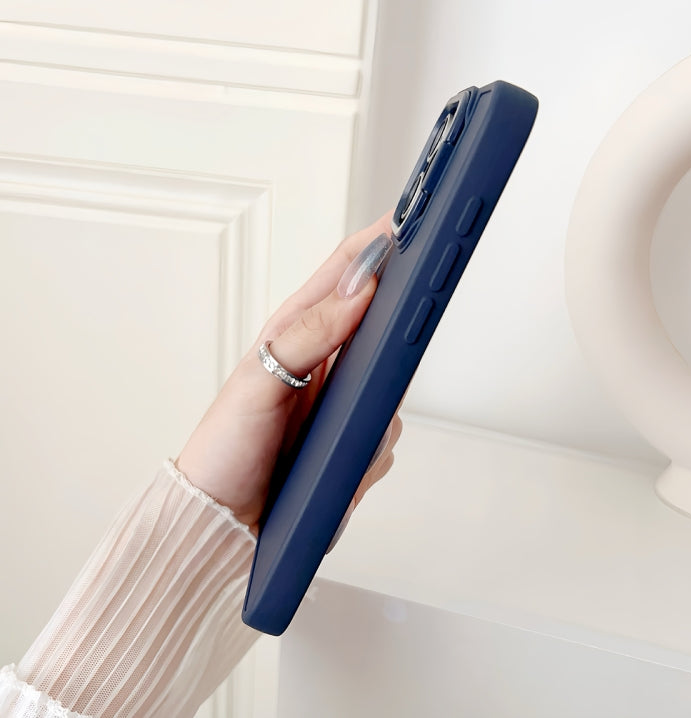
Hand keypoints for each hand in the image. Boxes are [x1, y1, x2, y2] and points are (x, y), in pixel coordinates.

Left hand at [175, 213, 399, 536]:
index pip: (350, 270)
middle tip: (398, 336)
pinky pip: (390, 431)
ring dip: (381, 403)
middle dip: (399, 330)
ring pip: (396, 383)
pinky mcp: (358, 438)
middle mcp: (329, 360)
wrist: (227, 518)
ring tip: (340, 426)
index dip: (386, 240)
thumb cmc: (226, 446)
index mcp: (300, 331)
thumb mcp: (258, 382)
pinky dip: (375, 445)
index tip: (419, 218)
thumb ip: (309, 333)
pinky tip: (342, 456)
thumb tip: (360, 288)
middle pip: (386, 322)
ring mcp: (346, 400)